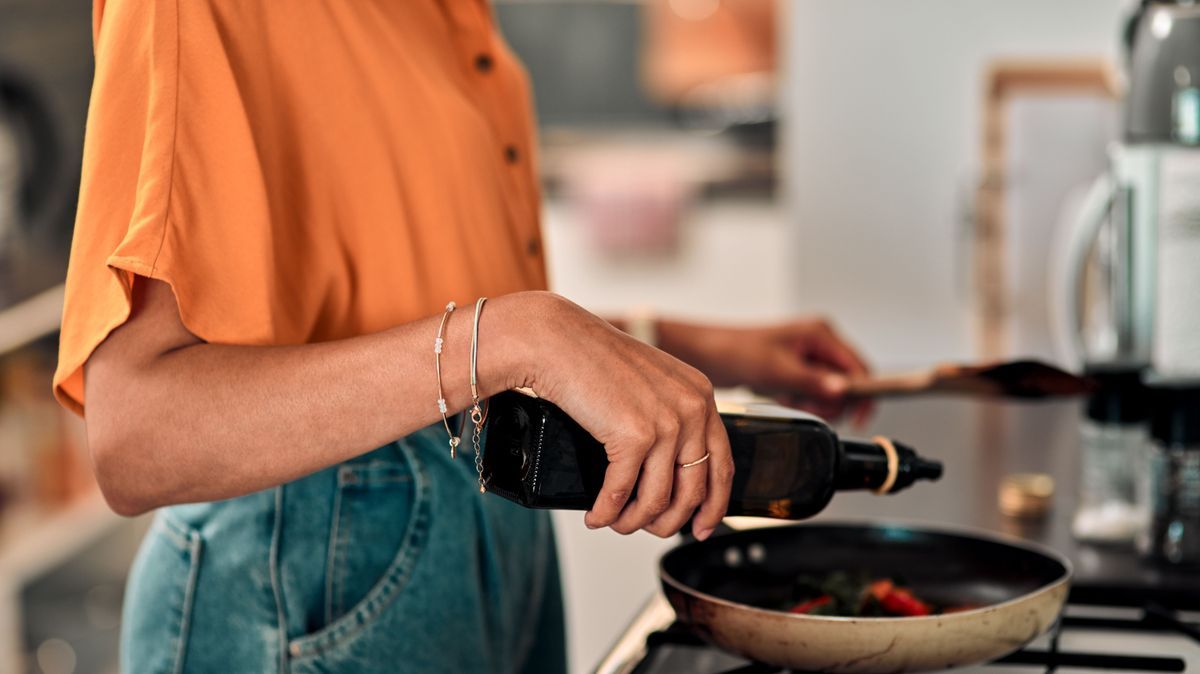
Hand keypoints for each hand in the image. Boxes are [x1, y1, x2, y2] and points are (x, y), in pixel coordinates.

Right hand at [503, 293, 733, 539]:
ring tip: (615, 522)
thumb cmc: (592, 357)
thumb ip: (670, 416)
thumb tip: (669, 470)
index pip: (722, 464)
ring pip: (658, 499)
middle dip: (669, 521)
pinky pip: (622, 493)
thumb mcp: (651, 383)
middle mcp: (692, 409)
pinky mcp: (634, 436)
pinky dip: (607, 511)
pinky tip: (596, 515)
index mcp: (700, 395)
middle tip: (648, 530)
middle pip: (693, 491)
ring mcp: (666, 423)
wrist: (556, 340)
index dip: (714, 505)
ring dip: (633, 521)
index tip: (703, 527)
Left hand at [659, 317, 871, 423]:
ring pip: (830, 391)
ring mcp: (810, 357)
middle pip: (847, 381)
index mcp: (821, 333)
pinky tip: (782, 395)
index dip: (862, 393)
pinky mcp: (799, 370)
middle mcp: (820, 342)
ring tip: (788, 396)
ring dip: (814, 402)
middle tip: (805, 402)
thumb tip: (842, 391)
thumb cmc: (737, 352)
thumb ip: (812, 381)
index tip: (859, 417)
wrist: (709, 355)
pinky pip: (813, 393)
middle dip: (830, 399)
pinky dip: (801, 400)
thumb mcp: (777, 370)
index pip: (858, 366)